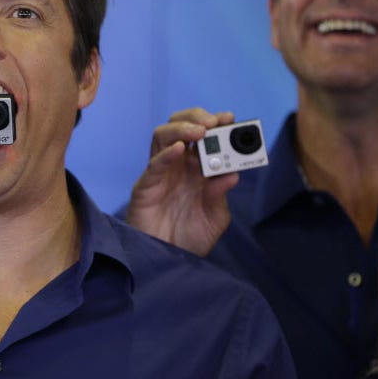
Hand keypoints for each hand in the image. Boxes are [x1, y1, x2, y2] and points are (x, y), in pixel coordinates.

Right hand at [124, 108, 238, 255]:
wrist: (169, 261)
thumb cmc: (190, 238)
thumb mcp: (215, 218)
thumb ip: (220, 196)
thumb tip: (232, 175)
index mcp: (197, 169)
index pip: (204, 137)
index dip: (216, 124)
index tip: (229, 118)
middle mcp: (179, 166)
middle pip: (181, 127)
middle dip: (197, 118)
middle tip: (214, 121)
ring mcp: (161, 174)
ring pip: (163, 136)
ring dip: (182, 128)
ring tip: (200, 131)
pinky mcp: (146, 186)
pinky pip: (153, 165)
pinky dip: (166, 154)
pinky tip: (180, 149)